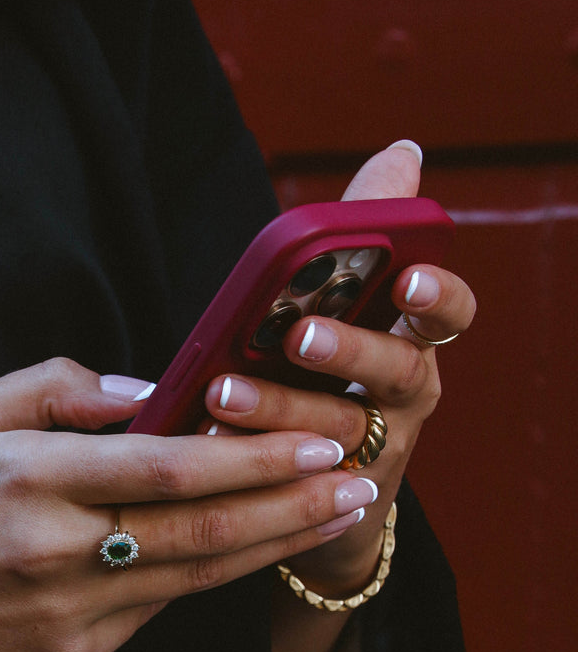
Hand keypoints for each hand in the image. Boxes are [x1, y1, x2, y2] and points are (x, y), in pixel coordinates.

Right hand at [0, 358, 381, 651]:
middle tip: (361, 480)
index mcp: (27, 480)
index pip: (168, 468)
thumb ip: (54, 389)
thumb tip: (148, 394)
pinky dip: (202, 577)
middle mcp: (56, 554)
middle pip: (204, 532)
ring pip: (195, 579)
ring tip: (335, 515)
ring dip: (272, 545)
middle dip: (293, 504)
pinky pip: (152, 612)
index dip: (254, 455)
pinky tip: (246, 550)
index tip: (318, 438)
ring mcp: (68, 620)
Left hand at [202, 141, 475, 595]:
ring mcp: (373, 452)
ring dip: (279, 408)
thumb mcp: (352, 308)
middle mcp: (403, 396)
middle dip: (348, 351)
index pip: (446, 313)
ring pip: (336, 429)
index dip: (436, 295)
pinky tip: (205, 440)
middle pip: (395, 370)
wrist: (321, 489)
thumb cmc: (329, 380)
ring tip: (222, 393)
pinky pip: (294, 479)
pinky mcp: (331, 499)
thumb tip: (401, 152)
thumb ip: (368, 236)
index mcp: (408, 341)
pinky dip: (250, 460)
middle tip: (299, 335)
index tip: (407, 277)